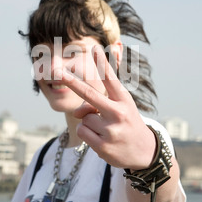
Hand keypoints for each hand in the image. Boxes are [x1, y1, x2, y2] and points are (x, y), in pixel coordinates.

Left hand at [55, 45, 155, 169]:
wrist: (144, 152)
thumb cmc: (127, 124)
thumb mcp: (119, 109)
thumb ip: (95, 105)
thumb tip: (75, 114)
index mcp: (124, 100)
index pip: (111, 79)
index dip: (102, 63)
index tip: (95, 49)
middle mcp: (118, 113)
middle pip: (90, 95)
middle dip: (72, 82)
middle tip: (57, 71)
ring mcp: (110, 130)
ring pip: (83, 117)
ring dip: (89, 122)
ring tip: (106, 129)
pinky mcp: (103, 145)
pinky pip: (82, 131)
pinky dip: (87, 133)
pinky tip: (102, 138)